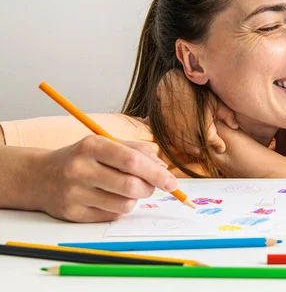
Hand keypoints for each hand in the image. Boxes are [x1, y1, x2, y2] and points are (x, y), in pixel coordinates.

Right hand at [34, 135, 177, 222]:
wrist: (40, 176)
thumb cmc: (82, 158)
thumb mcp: (105, 144)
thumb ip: (137, 151)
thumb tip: (163, 168)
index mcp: (92, 146)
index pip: (131, 161)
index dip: (156, 173)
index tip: (171, 182)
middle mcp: (80, 169)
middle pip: (130, 186)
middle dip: (149, 188)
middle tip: (151, 186)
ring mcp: (74, 193)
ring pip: (124, 205)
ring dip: (134, 199)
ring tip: (126, 189)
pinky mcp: (73, 214)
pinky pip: (111, 216)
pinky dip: (118, 209)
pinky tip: (108, 198)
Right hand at [159, 70, 237, 154]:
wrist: (169, 85)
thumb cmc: (194, 92)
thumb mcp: (213, 100)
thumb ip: (226, 114)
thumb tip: (235, 126)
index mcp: (202, 125)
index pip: (212, 142)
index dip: (218, 146)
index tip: (221, 147)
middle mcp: (189, 131)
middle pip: (198, 149)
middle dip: (205, 150)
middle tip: (210, 149)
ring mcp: (176, 132)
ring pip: (185, 148)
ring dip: (192, 149)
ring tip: (199, 148)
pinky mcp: (166, 131)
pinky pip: (174, 144)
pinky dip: (181, 145)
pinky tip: (186, 141)